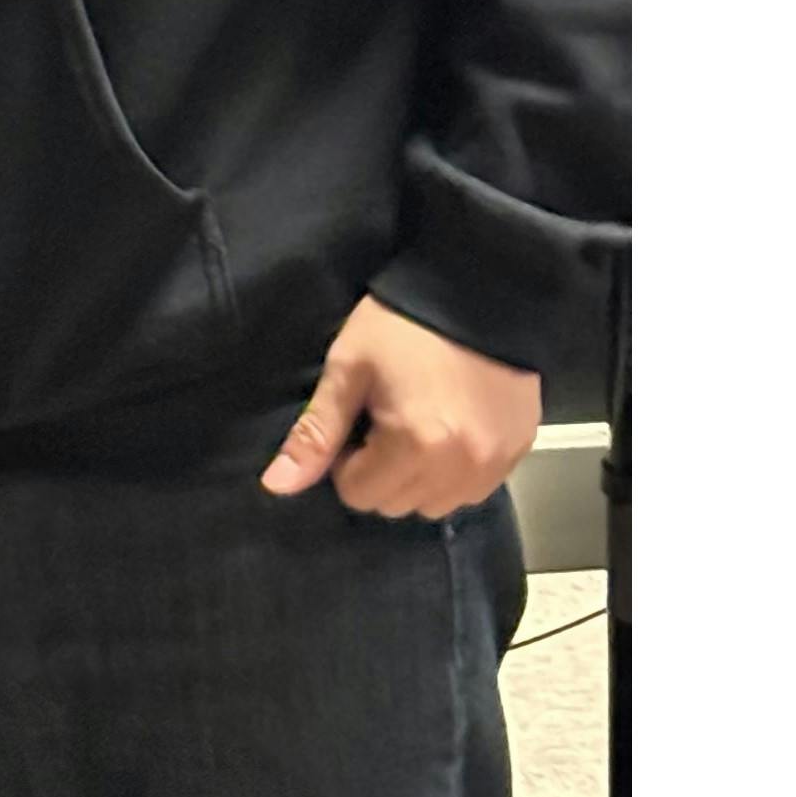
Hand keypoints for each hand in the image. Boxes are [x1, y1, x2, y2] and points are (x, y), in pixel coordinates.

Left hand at [259, 294, 542, 519]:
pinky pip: (474, 489)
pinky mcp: (518, 451)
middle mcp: (460, 465)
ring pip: (437, 505)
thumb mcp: (348, 369)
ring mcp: (494, 462)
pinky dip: (454, 472)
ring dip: (419, 478)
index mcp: (415, 445)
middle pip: (397, 506)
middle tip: (386, 418)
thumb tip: (277, 486)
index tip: (358, 419)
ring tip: (418, 424)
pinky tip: (451, 429)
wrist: (479, 290)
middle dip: (380, 472)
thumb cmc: (402, 324)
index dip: (346, 460)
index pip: (359, 495)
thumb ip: (316, 433)